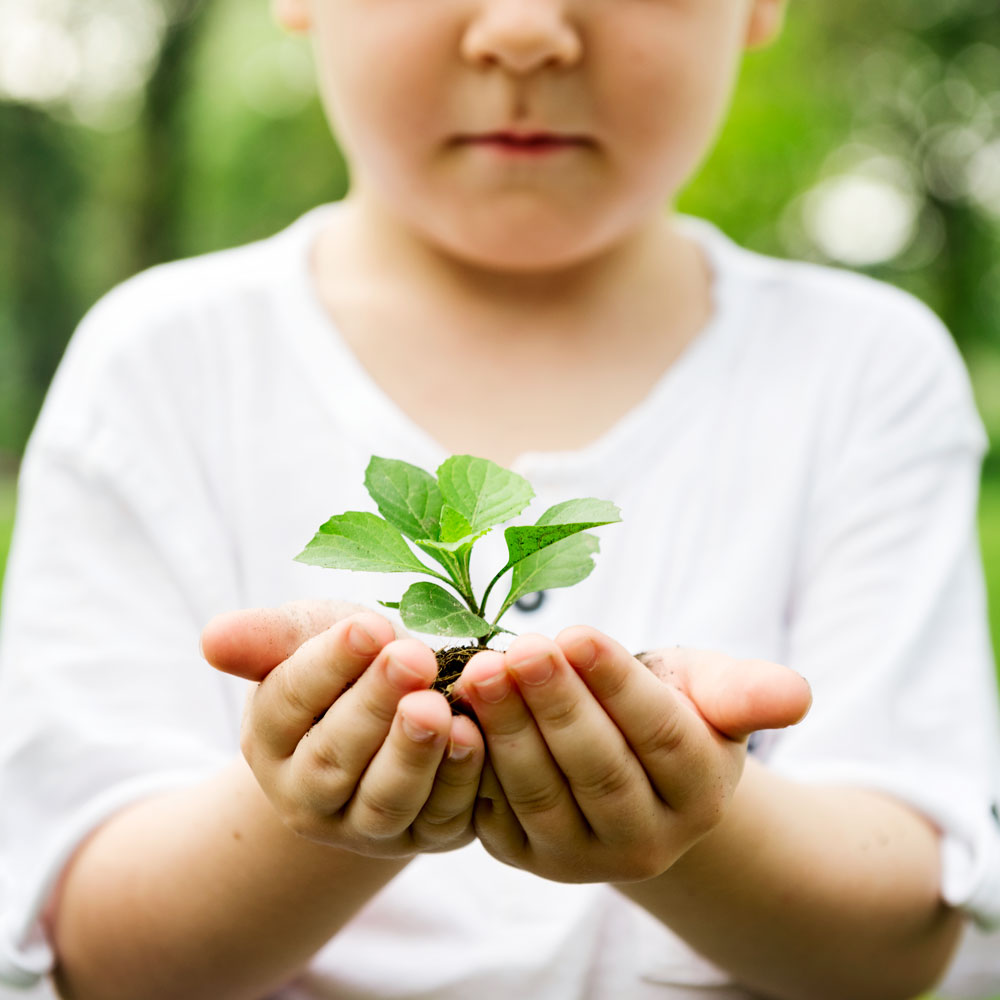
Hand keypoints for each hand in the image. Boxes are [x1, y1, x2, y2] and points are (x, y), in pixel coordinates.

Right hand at [201, 600, 484, 857]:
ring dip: (413, 753)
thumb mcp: (311, 637)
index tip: (368, 626)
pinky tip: (474, 735)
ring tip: (437, 706)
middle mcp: (309, 795)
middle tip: (411, 657)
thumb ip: (268, 638)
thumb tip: (213, 640)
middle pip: (334, 758)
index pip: (288, 701)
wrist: (400, 710)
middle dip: (374, 706)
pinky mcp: (427, 834)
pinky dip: (459, 779)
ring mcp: (367, 825)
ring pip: (385, 801)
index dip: (328, 664)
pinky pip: (442, 817)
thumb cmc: (351, 665)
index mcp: (271, 739)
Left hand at [456, 628, 810, 883]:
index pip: (661, 736)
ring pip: (542, 794)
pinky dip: (474, 763)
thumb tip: (796, 696)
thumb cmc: (671, 709)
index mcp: (701, 793)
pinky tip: (455, 714)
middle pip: (599, 769)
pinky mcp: (526, 855)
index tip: (577, 634)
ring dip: (508, 730)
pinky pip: (496, 813)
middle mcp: (647, 840)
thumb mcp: (711, 691)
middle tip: (519, 649)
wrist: (626, 764)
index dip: (617, 687)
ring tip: (482, 671)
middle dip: (556, 705)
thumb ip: (747, 692)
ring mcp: (583, 856)